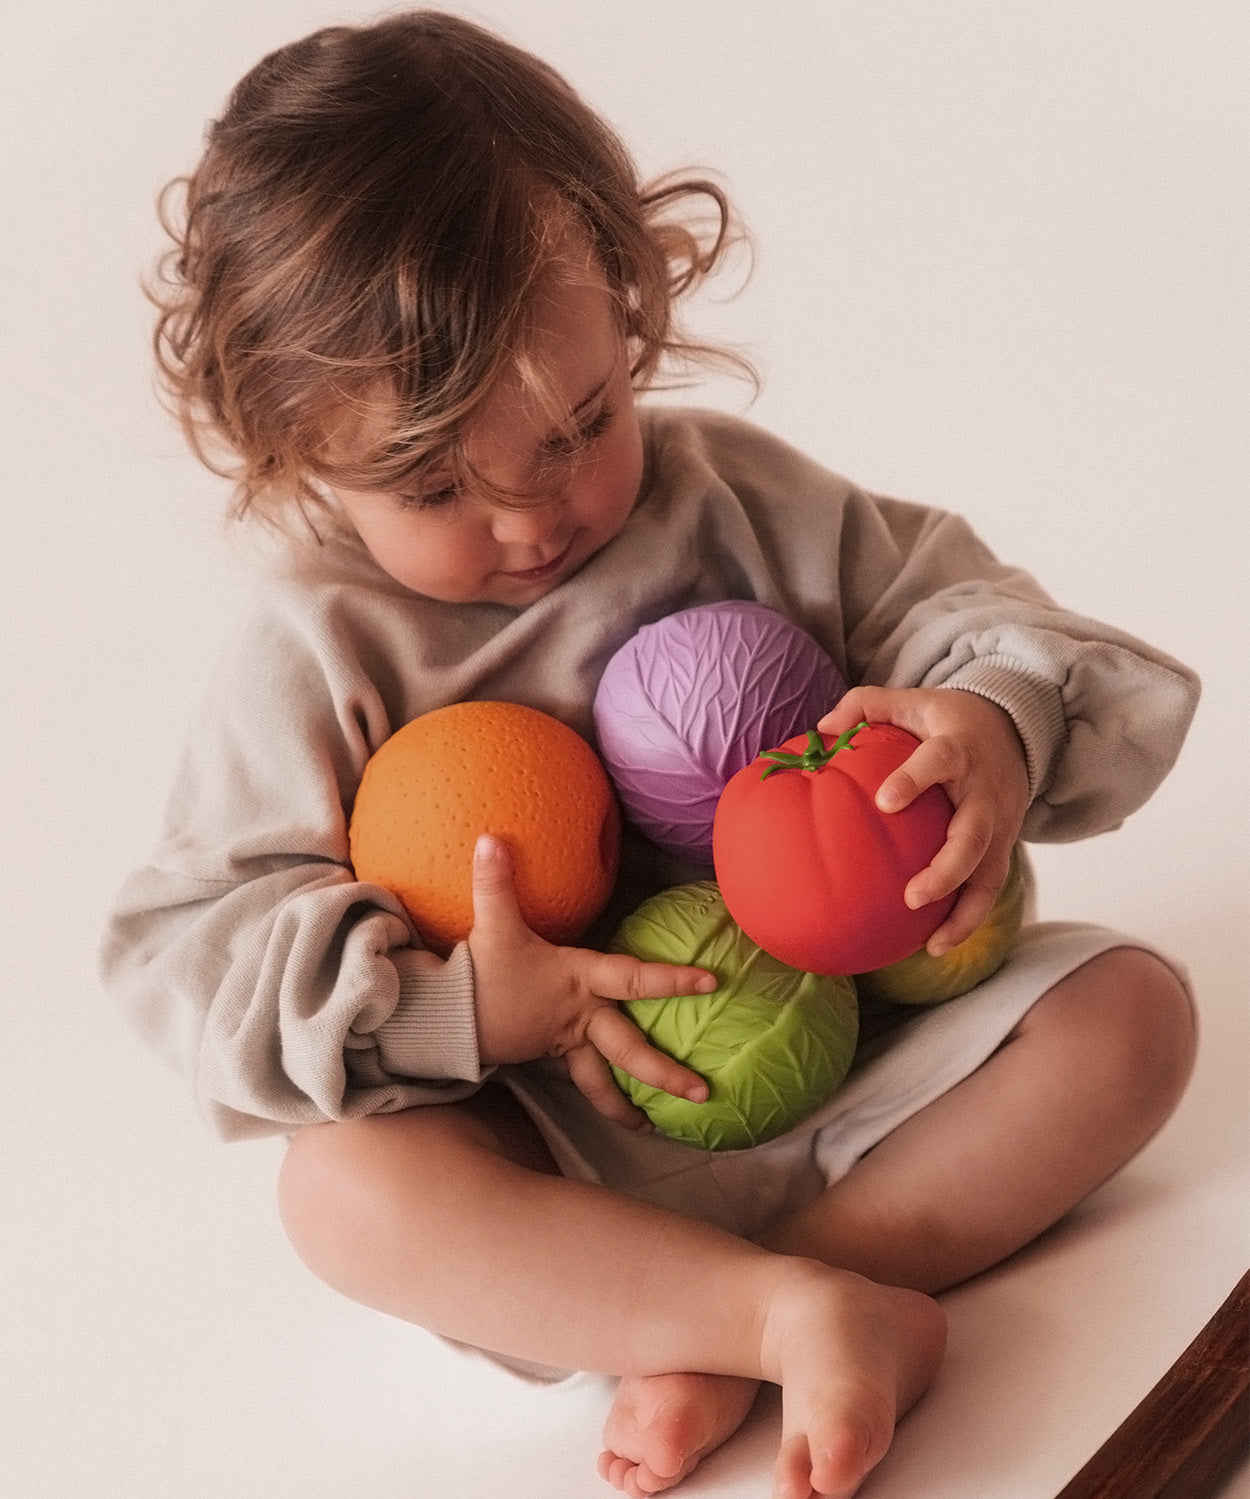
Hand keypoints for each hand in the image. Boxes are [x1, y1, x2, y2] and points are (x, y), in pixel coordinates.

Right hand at [467, 835, 713, 1129]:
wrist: (445, 1020)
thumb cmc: (479, 973)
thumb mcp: (492, 927)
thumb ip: (495, 882)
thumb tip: (491, 838)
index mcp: (578, 983)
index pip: (633, 979)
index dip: (671, 979)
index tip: (711, 982)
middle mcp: (579, 1016)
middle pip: (627, 1051)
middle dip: (665, 1073)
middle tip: (702, 1094)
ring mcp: (564, 1040)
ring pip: (603, 1079)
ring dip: (627, 1105)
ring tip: (652, 1126)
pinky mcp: (548, 1053)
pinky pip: (582, 1079)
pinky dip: (601, 1095)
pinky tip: (620, 1106)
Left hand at [818, 687, 1029, 953]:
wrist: (1016, 729)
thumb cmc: (947, 719)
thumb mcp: (911, 700)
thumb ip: (864, 706)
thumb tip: (821, 729)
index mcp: (958, 749)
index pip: (939, 761)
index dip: (914, 779)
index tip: (884, 801)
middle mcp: (984, 791)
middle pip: (973, 835)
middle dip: (947, 870)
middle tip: (912, 897)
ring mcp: (999, 823)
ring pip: (988, 873)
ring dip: (964, 912)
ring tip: (931, 943)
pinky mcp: (1004, 846)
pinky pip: (989, 888)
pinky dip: (968, 920)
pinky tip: (935, 946)